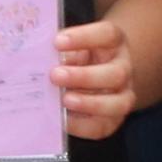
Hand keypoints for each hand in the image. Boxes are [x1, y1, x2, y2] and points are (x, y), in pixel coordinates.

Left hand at [51, 17, 138, 140]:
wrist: (97, 77)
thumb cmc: (79, 58)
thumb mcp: (73, 47)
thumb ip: (60, 51)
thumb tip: (37, 60)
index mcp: (114, 43)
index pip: (107, 35)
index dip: (84, 37)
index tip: (57, 42)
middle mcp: (124, 69)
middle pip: (115, 73)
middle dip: (84, 76)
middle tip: (55, 75)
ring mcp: (124, 95)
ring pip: (119, 103)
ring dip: (89, 103)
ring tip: (64, 100)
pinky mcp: (114, 119)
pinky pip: (103, 127)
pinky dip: (82, 126)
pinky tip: (63, 120)